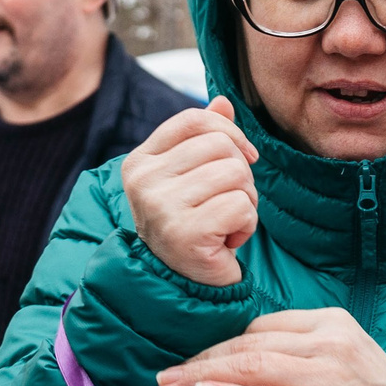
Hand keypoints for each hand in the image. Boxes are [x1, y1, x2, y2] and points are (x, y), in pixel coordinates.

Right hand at [120, 97, 260, 285]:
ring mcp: (161, 207)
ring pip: (236, 174)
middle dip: (240, 175)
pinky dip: (246, 224)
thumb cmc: (192, 226)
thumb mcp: (194, 177)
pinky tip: (226, 241)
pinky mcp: (185, 233)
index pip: (194, 120)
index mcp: (140, 162)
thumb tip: (223, 100)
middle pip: (221, 146)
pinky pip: (242, 206)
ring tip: (225, 223)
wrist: (183, 284)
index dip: (229, 132)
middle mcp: (143, 182)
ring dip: (246, 201)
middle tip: (226, 205)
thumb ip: (205, 138)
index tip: (245, 156)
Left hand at [157, 308, 385, 385]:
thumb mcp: (335, 354)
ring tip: (173, 383)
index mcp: (328, 322)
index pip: (261, 328)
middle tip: (168, 372)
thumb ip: (292, 349)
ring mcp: (328, 378)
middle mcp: (328, 344)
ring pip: (255, 370)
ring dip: (206, 375)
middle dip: (204, 358)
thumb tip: (233, 355)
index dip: (220, 344)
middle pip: (251, 345)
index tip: (194, 359)